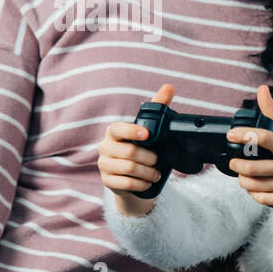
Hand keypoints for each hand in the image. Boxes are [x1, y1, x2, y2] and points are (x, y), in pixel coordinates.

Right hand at [96, 83, 171, 216]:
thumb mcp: (149, 129)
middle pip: (130, 152)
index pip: (118, 129)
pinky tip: (147, 182)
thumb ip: (158, 107)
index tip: (148, 135)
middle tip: (158, 161)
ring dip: (148, 173)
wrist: (130, 176)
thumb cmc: (140, 148)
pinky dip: (141, 184)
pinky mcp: (107, 181)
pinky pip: (126, 184)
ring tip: (155, 174)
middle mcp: (105, 147)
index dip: (132, 131)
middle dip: (149, 158)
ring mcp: (104, 165)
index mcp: (114, 132)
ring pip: (129, 169)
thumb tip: (169, 87)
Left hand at [227, 85, 272, 212]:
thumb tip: (262, 89)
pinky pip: (263, 199)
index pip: (264, 137)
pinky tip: (253, 188)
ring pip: (255, 185)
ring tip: (241, 175)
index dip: (244, 135)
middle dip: (237, 165)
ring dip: (242, 180)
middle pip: (253, 167)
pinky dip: (253, 194)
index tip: (230, 135)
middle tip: (235, 162)